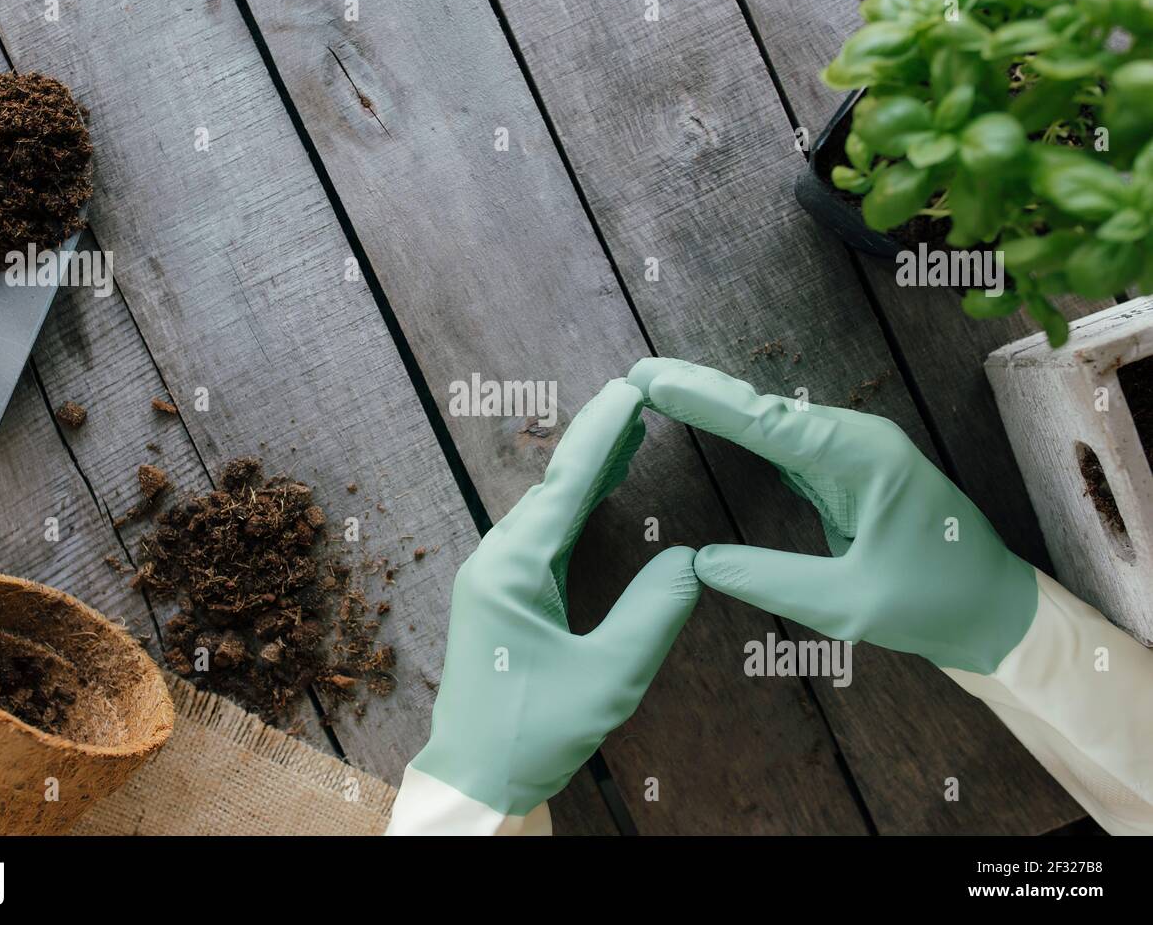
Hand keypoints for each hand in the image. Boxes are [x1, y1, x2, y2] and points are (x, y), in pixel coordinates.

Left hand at [409, 379, 699, 817]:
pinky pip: (540, 534)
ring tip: (628, 434)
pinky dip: (572, 506)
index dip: (603, 434)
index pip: (565, 486)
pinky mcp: (497, 594)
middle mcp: (494, 561)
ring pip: (544, 508)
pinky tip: (595, 496)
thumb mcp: (609, 678)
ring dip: (585, 471)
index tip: (630, 389)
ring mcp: (491, 576)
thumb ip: (653, 614)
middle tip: (638, 398)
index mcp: (513, 570)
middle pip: (553, 487)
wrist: (475, 776)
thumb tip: (690, 559)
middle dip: (597, 441)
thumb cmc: (534, 734)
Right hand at [628, 358, 1036, 673]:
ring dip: (718, 404)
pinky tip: (710, 417)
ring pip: (773, 420)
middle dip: (701, 389)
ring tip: (659, 387)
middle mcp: (859, 440)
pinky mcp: (849, 470)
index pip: (768, 423)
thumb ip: (772, 580)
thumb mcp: (848, 605)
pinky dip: (742, 429)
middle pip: (765, 408)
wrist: (996, 610)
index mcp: (865, 458)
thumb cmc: (934, 605)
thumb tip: (699, 562)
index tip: (653, 379)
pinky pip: (785, 443)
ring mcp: (855, 451)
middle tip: (640, 373)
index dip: (705, 401)